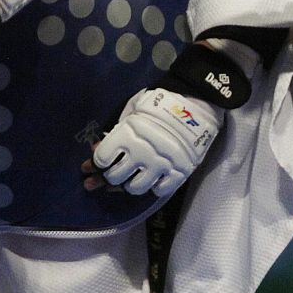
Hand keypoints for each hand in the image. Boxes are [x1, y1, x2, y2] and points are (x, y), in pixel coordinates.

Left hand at [85, 88, 221, 196]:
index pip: (102, 159)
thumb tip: (96, 150)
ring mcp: (162, 165)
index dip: (95, 163)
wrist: (197, 102)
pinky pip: (160, 190)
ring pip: (135, 188)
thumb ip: (115, 131)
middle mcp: (142, 153)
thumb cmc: (159, 104)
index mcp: (128, 134)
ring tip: (133, 177)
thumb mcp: (132, 110)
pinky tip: (153, 178)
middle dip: (110, 176)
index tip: (96, 163)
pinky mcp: (179, 172)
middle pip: (115, 177)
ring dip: (130, 184)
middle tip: (113, 173)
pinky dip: (154, 186)